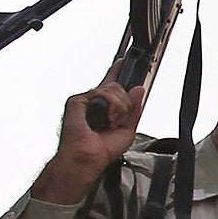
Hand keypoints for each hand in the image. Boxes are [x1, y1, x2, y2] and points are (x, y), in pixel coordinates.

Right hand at [31, 73, 143, 205]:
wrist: (88, 158)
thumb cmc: (102, 150)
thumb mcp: (128, 129)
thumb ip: (134, 109)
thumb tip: (139, 89)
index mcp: (105, 108)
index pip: (112, 84)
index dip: (118, 72)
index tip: (124, 61)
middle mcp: (95, 101)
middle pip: (119, 87)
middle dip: (125, 105)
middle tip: (117, 121)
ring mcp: (86, 100)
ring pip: (114, 89)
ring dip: (119, 109)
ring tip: (110, 123)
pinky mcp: (78, 100)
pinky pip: (103, 93)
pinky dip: (110, 107)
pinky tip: (105, 119)